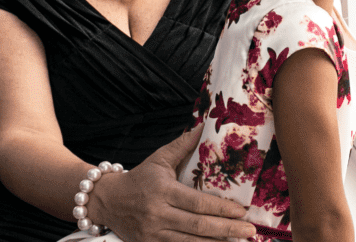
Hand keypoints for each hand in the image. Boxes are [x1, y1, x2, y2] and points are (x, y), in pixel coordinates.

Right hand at [91, 124, 256, 241]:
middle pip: (198, 225)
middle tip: (250, 231)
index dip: (221, 209)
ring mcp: (153, 233)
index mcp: (163, 190)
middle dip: (227, 229)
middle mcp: (158, 213)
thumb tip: (204, 126)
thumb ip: (183, 145)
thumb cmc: (139, 178)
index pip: (197, 203)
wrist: (105, 201)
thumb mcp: (159, 159)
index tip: (242, 211)